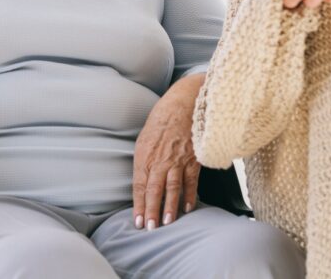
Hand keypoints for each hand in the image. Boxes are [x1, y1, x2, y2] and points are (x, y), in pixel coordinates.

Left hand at [132, 94, 199, 230]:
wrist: (183, 102)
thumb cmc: (162, 118)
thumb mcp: (145, 137)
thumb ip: (144, 159)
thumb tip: (142, 180)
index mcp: (144, 153)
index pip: (139, 184)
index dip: (138, 204)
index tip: (137, 220)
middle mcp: (160, 158)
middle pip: (153, 189)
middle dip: (151, 210)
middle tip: (149, 228)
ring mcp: (177, 159)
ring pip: (172, 188)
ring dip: (169, 207)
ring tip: (166, 223)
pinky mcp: (193, 158)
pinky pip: (191, 180)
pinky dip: (189, 194)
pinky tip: (187, 207)